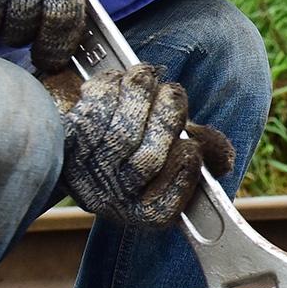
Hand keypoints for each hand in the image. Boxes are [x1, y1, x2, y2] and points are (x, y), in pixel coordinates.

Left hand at [49, 64, 235, 227]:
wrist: (74, 126)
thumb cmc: (140, 135)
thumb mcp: (175, 145)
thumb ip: (203, 150)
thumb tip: (223, 160)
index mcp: (140, 210)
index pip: (160, 210)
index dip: (181, 177)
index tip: (192, 147)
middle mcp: (109, 198)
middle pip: (146, 163)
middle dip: (167, 120)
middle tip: (173, 93)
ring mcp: (82, 171)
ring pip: (121, 133)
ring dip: (139, 95)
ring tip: (147, 76)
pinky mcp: (63, 140)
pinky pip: (92, 112)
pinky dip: (109, 89)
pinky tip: (118, 79)